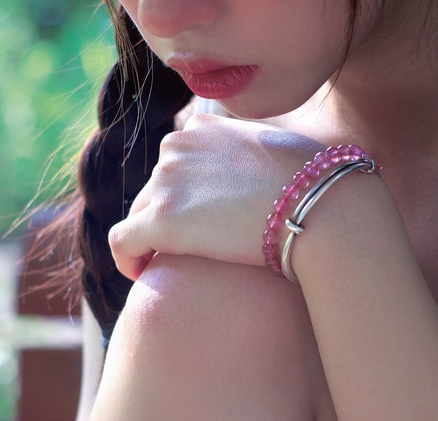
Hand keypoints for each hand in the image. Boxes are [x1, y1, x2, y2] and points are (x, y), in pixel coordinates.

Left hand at [108, 113, 325, 280]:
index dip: (188, 195)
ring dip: (155, 241)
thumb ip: (253, 153)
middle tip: (197, 251)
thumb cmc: (314, 183)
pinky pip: (122, 242)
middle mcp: (175, 145)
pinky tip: (143, 277)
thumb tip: (263, 169)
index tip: (204, 220)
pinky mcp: (159, 220)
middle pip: (157, 190)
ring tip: (178, 267)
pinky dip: (127, 260)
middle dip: (173, 218)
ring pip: (141, 216)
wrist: (316, 207)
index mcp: (202, 127)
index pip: (178, 163)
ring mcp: (164, 181)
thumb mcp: (280, 148)